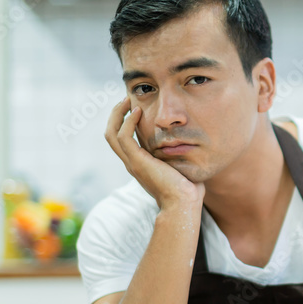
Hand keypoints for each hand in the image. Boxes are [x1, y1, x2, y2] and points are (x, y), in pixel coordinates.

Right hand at [104, 97, 204, 211]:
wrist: (184, 204)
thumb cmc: (187, 190)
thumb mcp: (180, 166)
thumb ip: (179, 154)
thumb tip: (191, 144)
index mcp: (139, 164)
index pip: (122, 139)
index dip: (125, 122)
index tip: (135, 107)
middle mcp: (132, 163)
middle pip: (111, 134)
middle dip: (117, 115)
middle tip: (127, 99)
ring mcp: (132, 163)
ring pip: (112, 134)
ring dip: (118, 114)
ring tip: (128, 100)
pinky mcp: (137, 162)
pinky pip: (123, 137)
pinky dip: (128, 122)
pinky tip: (138, 112)